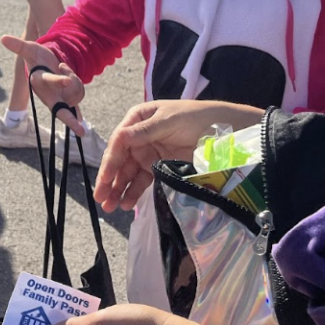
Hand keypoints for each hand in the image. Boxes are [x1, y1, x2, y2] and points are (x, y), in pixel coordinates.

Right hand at [0, 36, 85, 132]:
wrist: (45, 64)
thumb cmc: (36, 58)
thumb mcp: (29, 49)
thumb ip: (18, 45)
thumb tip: (3, 38)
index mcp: (39, 81)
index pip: (49, 80)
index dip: (58, 80)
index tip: (66, 79)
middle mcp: (49, 95)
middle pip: (61, 111)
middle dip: (70, 121)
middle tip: (80, 131)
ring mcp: (60, 99)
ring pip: (76, 92)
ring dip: (74, 78)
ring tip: (62, 69)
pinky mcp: (68, 100)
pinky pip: (80, 94)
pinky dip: (77, 85)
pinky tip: (69, 85)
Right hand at [94, 100, 263, 212]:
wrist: (223, 130)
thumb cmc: (194, 117)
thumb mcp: (168, 121)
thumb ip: (143, 132)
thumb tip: (119, 139)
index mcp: (138, 119)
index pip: (119, 141)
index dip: (110, 161)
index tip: (105, 179)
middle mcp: (139, 137)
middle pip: (120, 160)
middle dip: (110, 179)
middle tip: (101, 198)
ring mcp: (149, 153)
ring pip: (129, 173)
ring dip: (119, 189)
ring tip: (111, 207)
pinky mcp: (160, 166)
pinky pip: (144, 180)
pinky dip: (134, 191)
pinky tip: (127, 203)